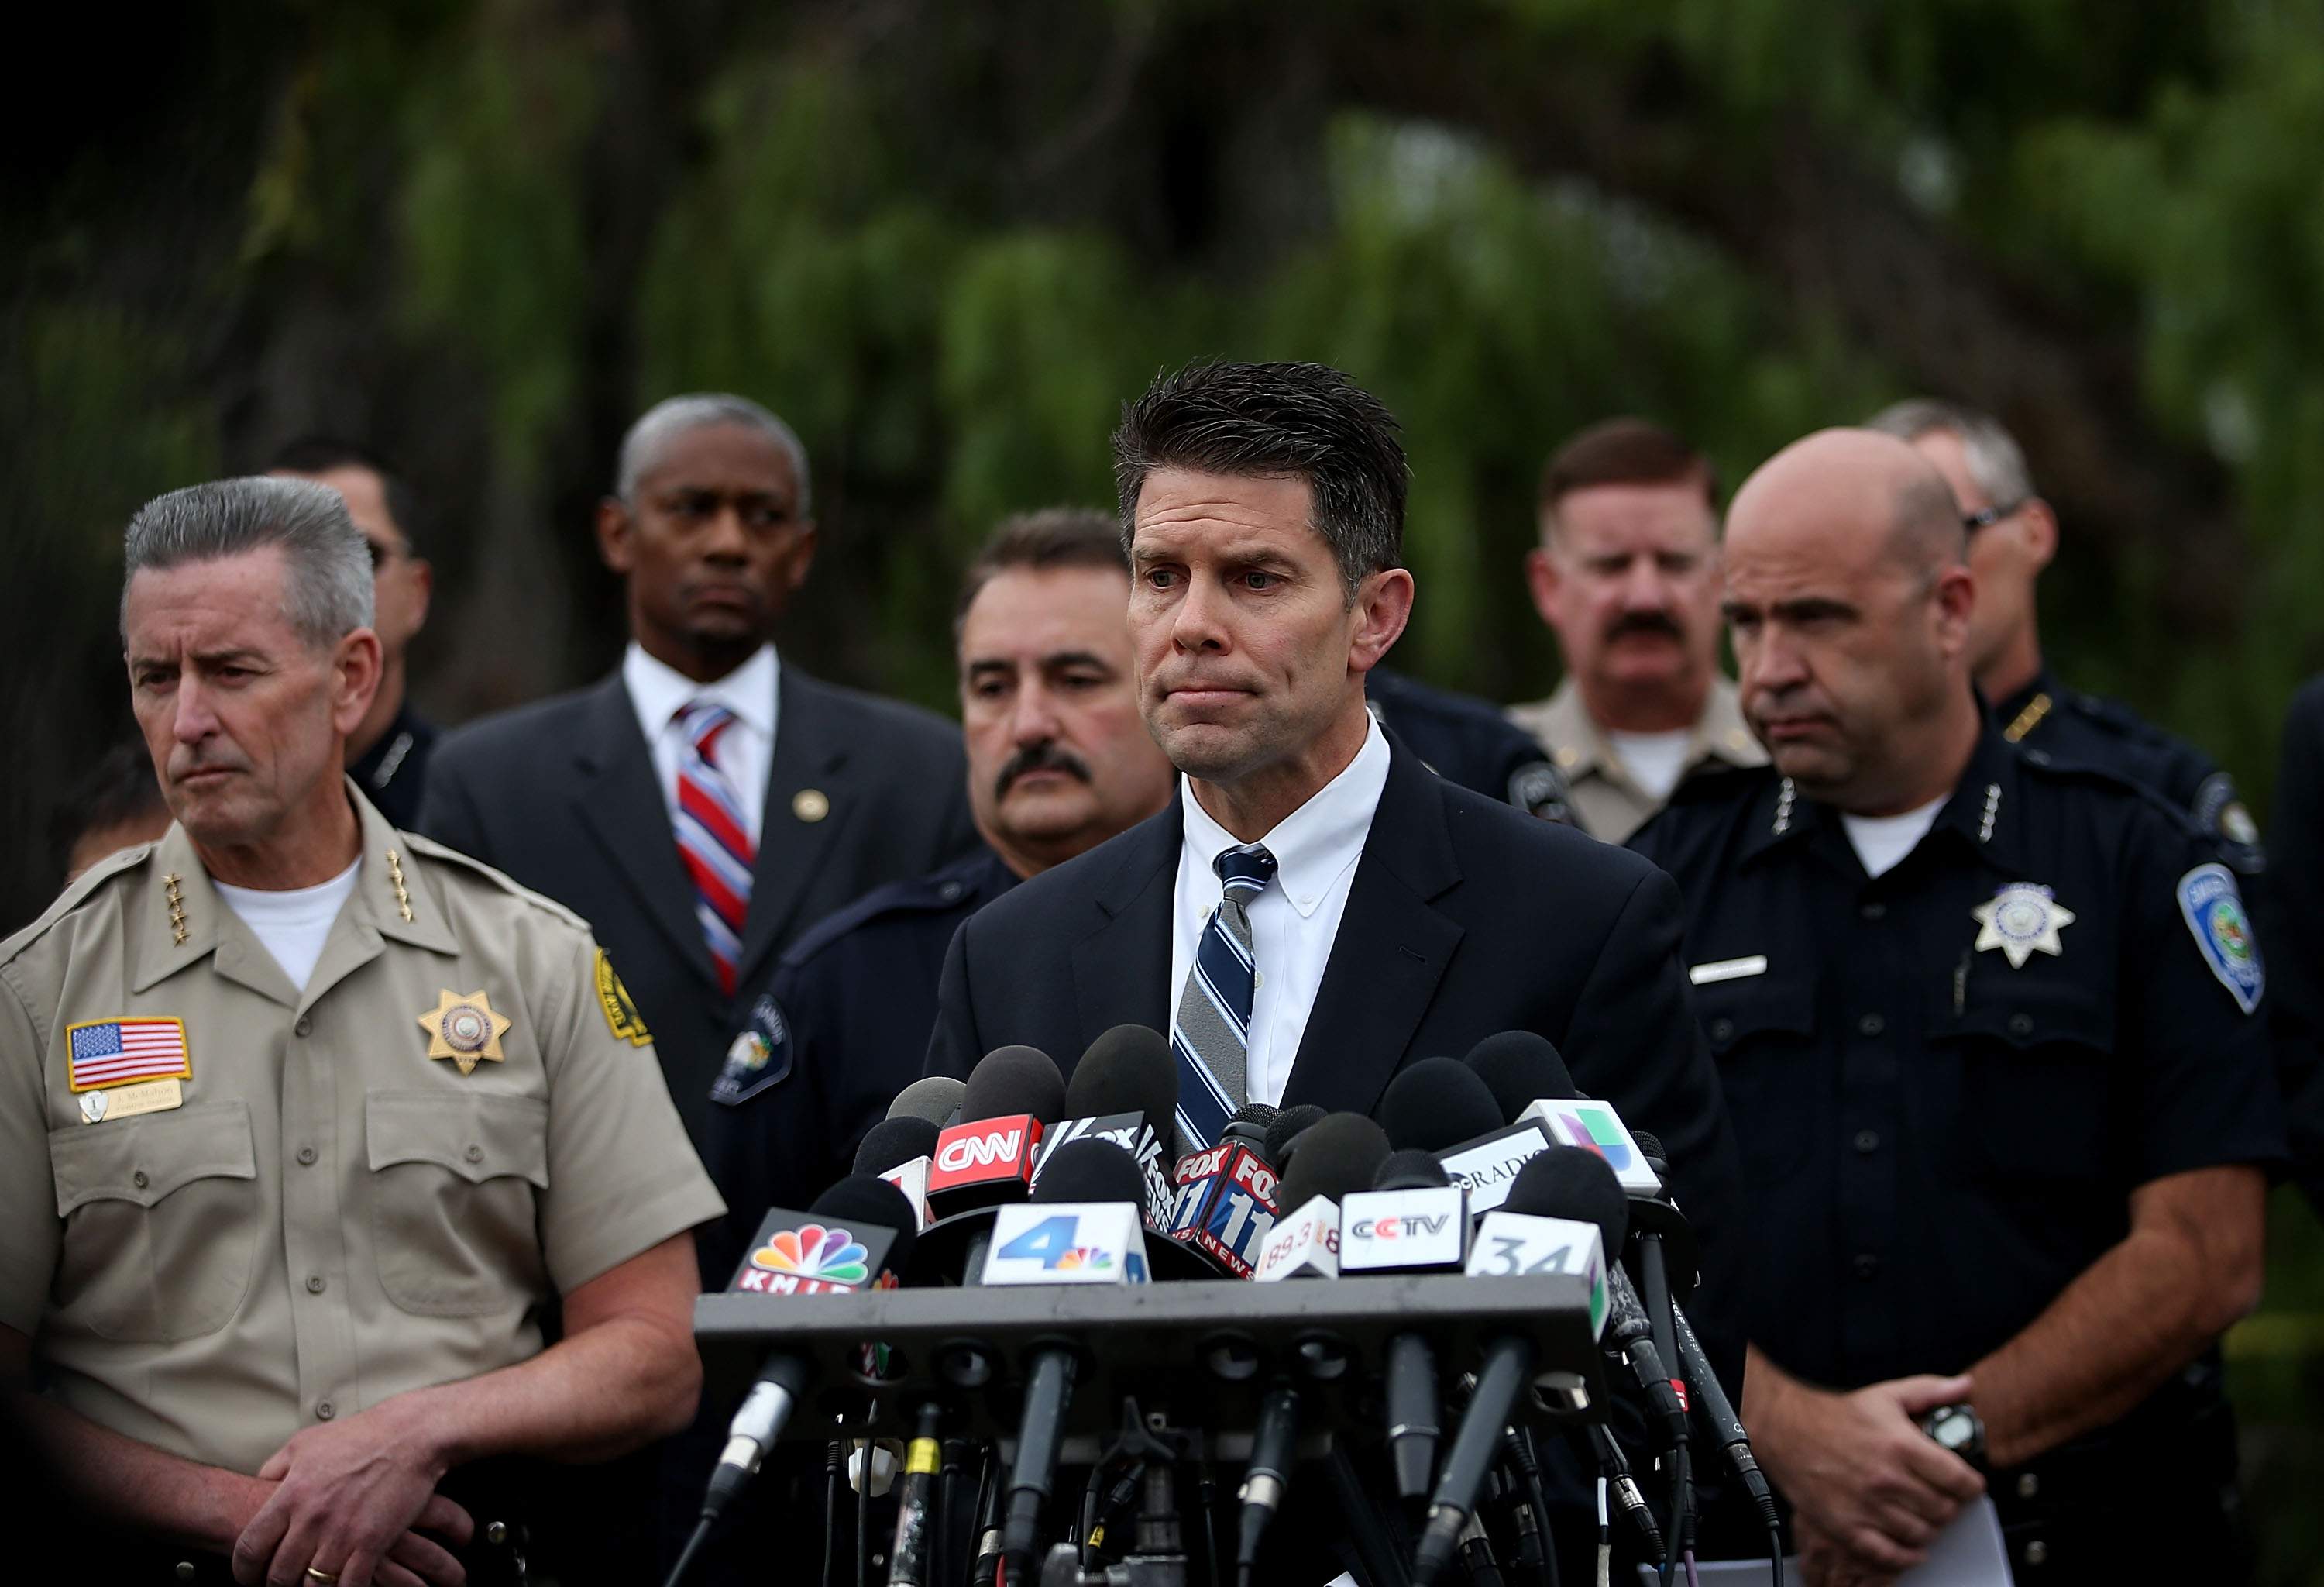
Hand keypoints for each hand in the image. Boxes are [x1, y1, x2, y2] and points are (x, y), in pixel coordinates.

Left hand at [230, 1400, 473, 1586]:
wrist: (411, 1434)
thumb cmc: (361, 1436)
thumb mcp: (305, 1443)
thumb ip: (275, 1468)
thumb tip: (257, 1486)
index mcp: (290, 1494)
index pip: (250, 1547)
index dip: (243, 1571)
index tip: (249, 1576)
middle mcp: (311, 1518)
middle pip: (278, 1574)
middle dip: (276, 1585)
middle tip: (282, 1583)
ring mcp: (342, 1533)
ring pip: (310, 1586)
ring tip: (311, 1585)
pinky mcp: (372, 1543)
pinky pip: (348, 1585)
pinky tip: (341, 1586)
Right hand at [1755, 1371, 1984, 1575]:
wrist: (1788, 1431)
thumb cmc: (1837, 1416)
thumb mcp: (1886, 1395)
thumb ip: (1930, 1391)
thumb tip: (1965, 1386)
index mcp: (1902, 1445)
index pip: (1959, 1480)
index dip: (1971, 1486)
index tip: (1969, 1486)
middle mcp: (1888, 1478)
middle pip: (1944, 1510)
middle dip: (1949, 1506)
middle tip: (1942, 1499)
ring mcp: (1868, 1506)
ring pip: (1922, 1533)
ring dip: (1929, 1528)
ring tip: (1922, 1516)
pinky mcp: (1848, 1527)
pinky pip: (1890, 1555)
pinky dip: (1906, 1556)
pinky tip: (1909, 1546)